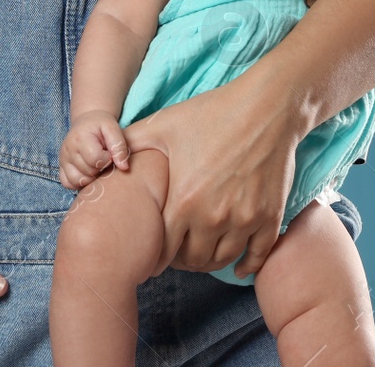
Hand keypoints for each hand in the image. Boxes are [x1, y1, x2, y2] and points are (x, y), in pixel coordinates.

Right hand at [59, 109, 130, 188]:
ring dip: (91, 177)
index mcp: (79, 138)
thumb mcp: (113, 128)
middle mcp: (67, 150)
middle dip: (100, 168)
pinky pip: (68, 183)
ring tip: (96, 164)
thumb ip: (119, 146)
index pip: (95, 160)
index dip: (107, 159)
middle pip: (88, 172)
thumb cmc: (101, 125)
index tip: (109, 152)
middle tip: (103, 157)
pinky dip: (79, 182)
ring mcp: (62, 159)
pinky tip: (88, 172)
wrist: (86, 122)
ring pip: (78, 181)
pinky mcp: (61, 167)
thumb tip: (124, 167)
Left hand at [117, 74, 297, 280]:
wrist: (265, 107)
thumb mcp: (163, 125)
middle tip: (178, 254)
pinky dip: (247, 264)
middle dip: (182, 260)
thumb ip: (130, 144)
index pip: (162, 250)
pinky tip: (239, 265)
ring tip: (203, 255)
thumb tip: (105, 158)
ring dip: (210, 262)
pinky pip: (257, 255)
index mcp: (183, 201)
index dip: (156, 255)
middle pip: (192, 260)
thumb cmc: (211, 112)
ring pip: (222, 260)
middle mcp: (212, 218)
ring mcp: (244, 220)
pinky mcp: (269, 217)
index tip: (155, 253)